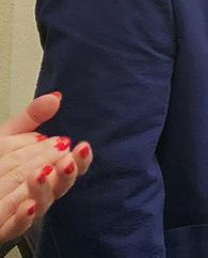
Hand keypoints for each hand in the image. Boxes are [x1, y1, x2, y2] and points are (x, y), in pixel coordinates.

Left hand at [0, 93, 93, 243]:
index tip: (82, 147)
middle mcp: (38, 193)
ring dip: (43, 190)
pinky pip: (16, 227)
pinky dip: (24, 218)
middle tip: (66, 159)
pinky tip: (28, 206)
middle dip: (61, 172)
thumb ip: (32, 118)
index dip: (77, 160)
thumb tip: (55, 97)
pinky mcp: (4, 228)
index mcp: (46, 171)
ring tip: (42, 173)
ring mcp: (22, 212)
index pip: (68, 168)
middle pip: (58, 186)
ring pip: (39, 205)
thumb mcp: (9, 136)